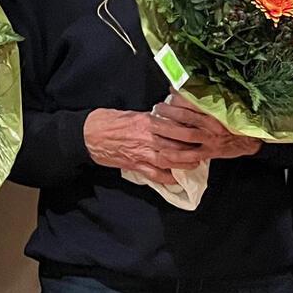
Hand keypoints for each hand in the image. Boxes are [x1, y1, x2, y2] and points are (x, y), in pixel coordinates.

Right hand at [84, 108, 202, 186]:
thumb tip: (164, 120)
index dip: (190, 130)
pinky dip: (166, 178)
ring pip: (169, 160)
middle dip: (192, 148)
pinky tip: (175, 179)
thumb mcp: (132, 113)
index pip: (175, 126)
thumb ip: (150, 118)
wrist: (88, 135)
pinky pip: (154, 174)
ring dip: (184, 163)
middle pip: (176, 144)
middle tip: (205, 149)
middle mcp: (147, 138)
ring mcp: (141, 153)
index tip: (202, 131)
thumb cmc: (108, 120)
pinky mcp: (134, 165)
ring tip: (195, 164)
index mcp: (147, 121)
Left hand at [151, 95, 260, 160]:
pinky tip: (163, 152)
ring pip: (185, 135)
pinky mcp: (210, 153)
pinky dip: (176, 155)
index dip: (179, 97)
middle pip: (185, 117)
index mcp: (217, 109)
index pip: (194, 101)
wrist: (252, 139)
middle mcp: (213, 124)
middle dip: (167, 112)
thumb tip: (185, 87)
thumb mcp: (226, 104)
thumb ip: (208, 97)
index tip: (169, 93)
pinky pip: (190, 155)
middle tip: (156, 108)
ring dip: (167, 130)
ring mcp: (211, 139)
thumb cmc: (236, 120)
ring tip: (153, 125)